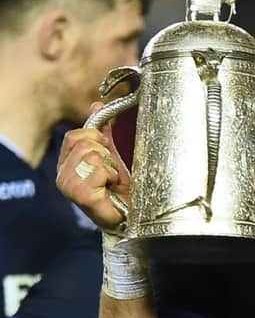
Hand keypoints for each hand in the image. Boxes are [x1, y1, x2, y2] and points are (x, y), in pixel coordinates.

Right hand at [56, 102, 131, 231]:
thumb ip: (103, 132)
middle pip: (85, 144)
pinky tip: (110, 188)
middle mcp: (62, 175)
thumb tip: (96, 104)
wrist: (129, 213)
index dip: (94, 137)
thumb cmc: (118, 187)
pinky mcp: (80, 195)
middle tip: (110, 170)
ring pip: (93, 155)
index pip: (74, 136)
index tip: (106, 147)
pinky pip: (98, 170)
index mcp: (66, 163)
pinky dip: (110, 176)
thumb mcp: (111, 154)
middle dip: (105, 154)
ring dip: (110, 166)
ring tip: (111, 180)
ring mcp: (69, 186)